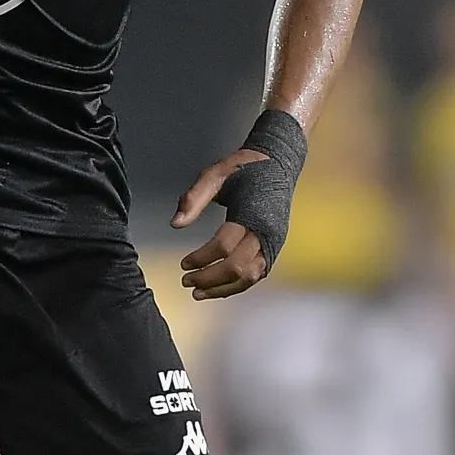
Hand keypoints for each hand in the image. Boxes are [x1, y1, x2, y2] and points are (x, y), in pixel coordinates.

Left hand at [173, 148, 270, 299]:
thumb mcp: (214, 174)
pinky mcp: (275, 246)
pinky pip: (257, 273)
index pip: (223, 246)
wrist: (278, 162)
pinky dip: (237, 284)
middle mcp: (266, 231)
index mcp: (251, 213)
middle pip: (237, 268)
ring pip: (250, 277)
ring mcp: (273, 241)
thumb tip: (176, 224)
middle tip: (187, 281)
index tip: (183, 263)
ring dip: (223, 288)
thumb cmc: (244, 167)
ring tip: (200, 293)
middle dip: (210, 279)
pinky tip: (219, 287)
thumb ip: (193, 199)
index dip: (201, 258)